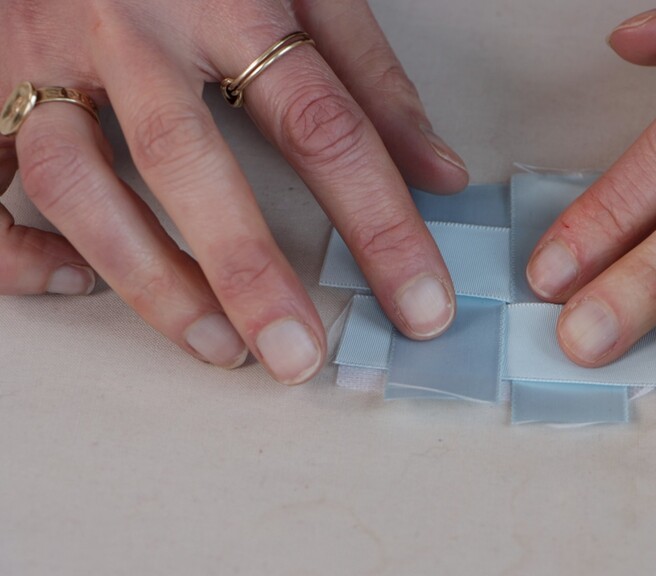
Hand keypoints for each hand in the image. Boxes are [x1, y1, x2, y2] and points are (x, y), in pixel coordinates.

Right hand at [0, 0, 466, 383]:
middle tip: (299, 357)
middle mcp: (128, 28)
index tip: (420, 302)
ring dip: (146, 279)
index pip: (324, 125)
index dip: (380, 223)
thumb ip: (370, 75)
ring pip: (76, 183)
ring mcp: (41, 54)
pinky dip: (21, 252)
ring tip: (219, 346)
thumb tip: (441, 173)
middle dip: (247, 271)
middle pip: (188, 161)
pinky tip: (78, 283)